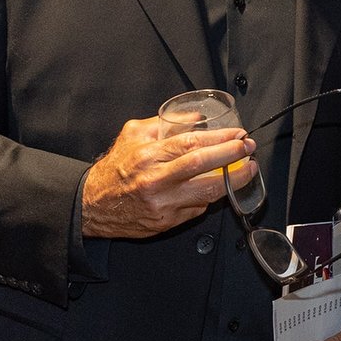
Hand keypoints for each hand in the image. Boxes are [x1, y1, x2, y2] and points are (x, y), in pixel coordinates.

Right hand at [81, 116, 256, 238]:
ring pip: (207, 193)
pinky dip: (210, 197)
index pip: (192, 144)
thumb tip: (199, 118)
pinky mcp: (166, 222)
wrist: (92, 205)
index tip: (239, 134)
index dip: (221, 139)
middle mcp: (155, 181)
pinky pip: (197, 209)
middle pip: (203, 166)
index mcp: (148, 156)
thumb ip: (166, 124)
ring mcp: (162, 204)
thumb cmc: (115, 168)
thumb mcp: (134, 135)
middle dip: (232, 156)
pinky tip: (219, 187)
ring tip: (247, 170)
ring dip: (233, 181)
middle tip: (248, 148)